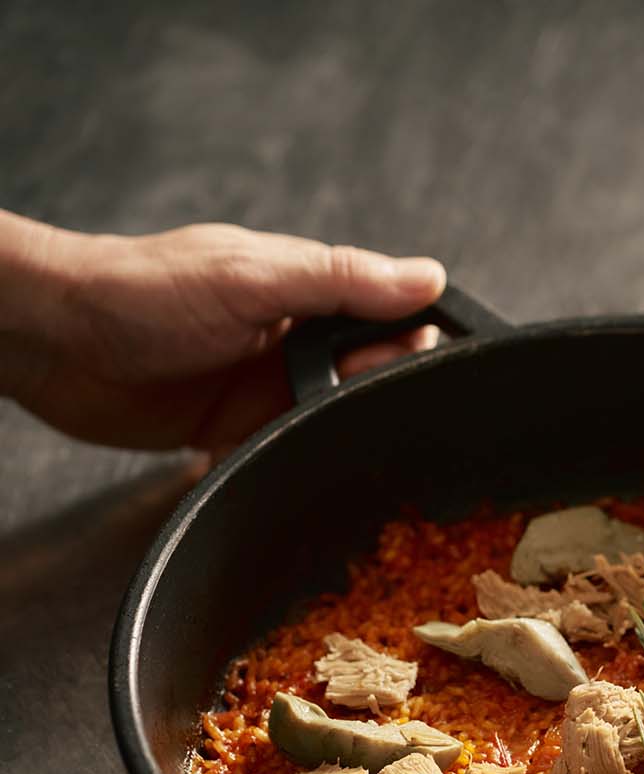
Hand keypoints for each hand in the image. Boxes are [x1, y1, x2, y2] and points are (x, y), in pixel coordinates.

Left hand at [0, 212, 444, 451]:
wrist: (56, 345)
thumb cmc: (140, 292)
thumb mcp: (251, 278)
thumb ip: (340, 281)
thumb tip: (426, 277)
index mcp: (302, 288)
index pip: (385, 310)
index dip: (412, 336)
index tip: (425, 361)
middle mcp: (289, 337)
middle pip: (366, 369)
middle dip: (374, 386)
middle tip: (353, 395)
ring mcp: (263, 386)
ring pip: (329, 416)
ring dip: (333, 428)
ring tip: (322, 431)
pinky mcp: (234, 430)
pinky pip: (282, 450)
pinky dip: (289, 459)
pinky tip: (294, 466)